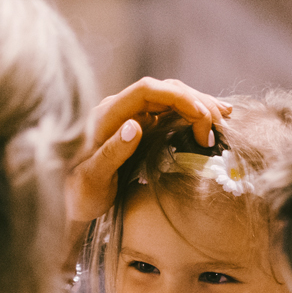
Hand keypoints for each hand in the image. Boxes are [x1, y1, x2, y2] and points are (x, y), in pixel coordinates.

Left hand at [66, 78, 231, 224]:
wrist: (67, 202)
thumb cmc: (76, 194)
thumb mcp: (91, 179)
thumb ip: (111, 152)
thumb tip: (136, 125)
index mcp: (106, 115)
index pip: (147, 90)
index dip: (177, 97)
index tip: (202, 115)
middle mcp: (119, 109)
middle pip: (164, 90)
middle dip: (195, 101)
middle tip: (219, 126)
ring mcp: (131, 117)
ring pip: (170, 99)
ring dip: (198, 106)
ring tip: (224, 117)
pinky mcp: (140, 128)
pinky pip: (169, 113)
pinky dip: (192, 115)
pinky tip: (210, 121)